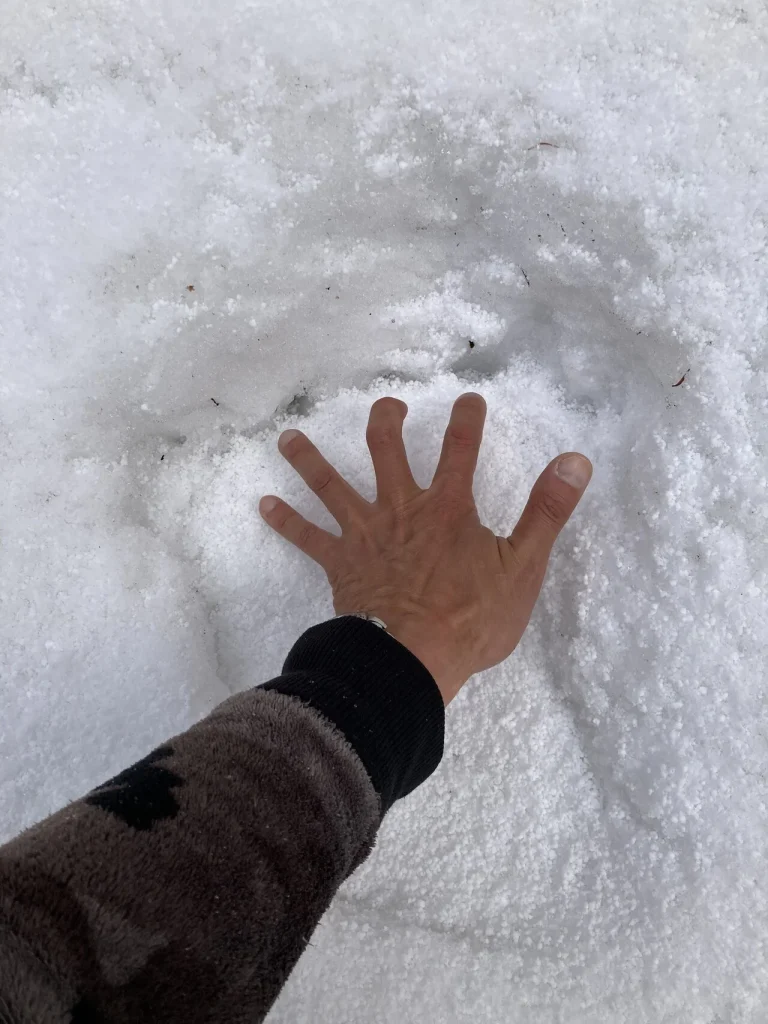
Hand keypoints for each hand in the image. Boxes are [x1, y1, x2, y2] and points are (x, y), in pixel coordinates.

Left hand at [259, 393, 591, 704]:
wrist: (413, 661)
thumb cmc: (471, 618)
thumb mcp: (523, 565)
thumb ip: (547, 510)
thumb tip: (576, 460)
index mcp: (448, 507)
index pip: (461, 449)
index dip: (467, 420)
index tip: (469, 398)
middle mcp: (401, 508)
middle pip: (387, 451)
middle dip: (387, 422)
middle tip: (389, 405)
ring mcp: (366, 534)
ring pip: (333, 485)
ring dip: (311, 460)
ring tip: (289, 437)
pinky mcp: (340, 564)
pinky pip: (307, 538)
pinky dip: (285, 521)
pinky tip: (263, 504)